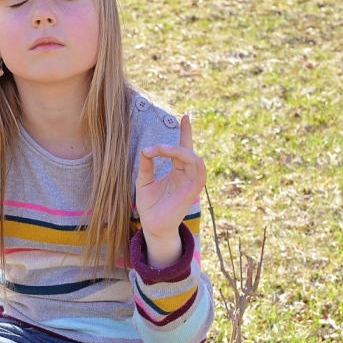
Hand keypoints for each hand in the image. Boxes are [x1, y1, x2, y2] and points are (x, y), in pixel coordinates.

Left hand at [135, 114, 205, 265]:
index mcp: (176, 171)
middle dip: (173, 145)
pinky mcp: (192, 192)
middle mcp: (186, 175)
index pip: (183, 148)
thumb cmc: (150, 206)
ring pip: (194, 159)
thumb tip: (145, 150)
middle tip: (155, 149)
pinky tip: (181, 157)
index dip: (186, 133)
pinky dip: (193, 163)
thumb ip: (146, 165)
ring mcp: (190, 182)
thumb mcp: (144, 181)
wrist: (152, 226)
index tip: (186, 116)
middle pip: (187, 152)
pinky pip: (199, 174)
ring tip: (162, 150)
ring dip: (180, 151)